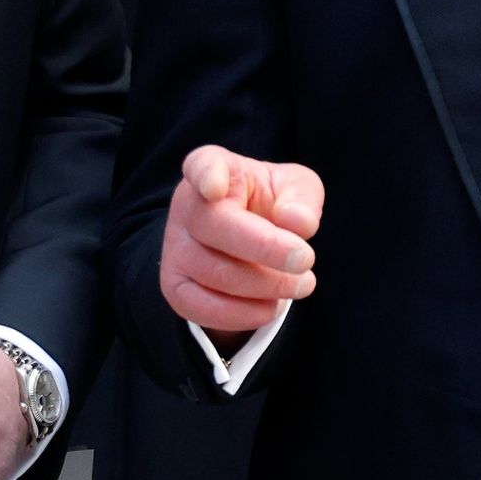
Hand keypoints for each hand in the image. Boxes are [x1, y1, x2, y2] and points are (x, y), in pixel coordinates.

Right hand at [159, 145, 323, 347]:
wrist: (249, 242)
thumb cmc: (272, 204)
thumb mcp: (295, 189)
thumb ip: (302, 199)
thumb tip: (298, 222)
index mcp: (214, 167)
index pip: (202, 165)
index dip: (206, 175)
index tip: (215, 186)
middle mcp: (186, 205)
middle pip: (215, 226)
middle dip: (265, 247)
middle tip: (306, 259)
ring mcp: (175, 247)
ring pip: (216, 273)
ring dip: (267, 285)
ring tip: (301, 284)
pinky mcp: (175, 286)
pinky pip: (204, 308)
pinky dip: (244, 314)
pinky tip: (272, 305)